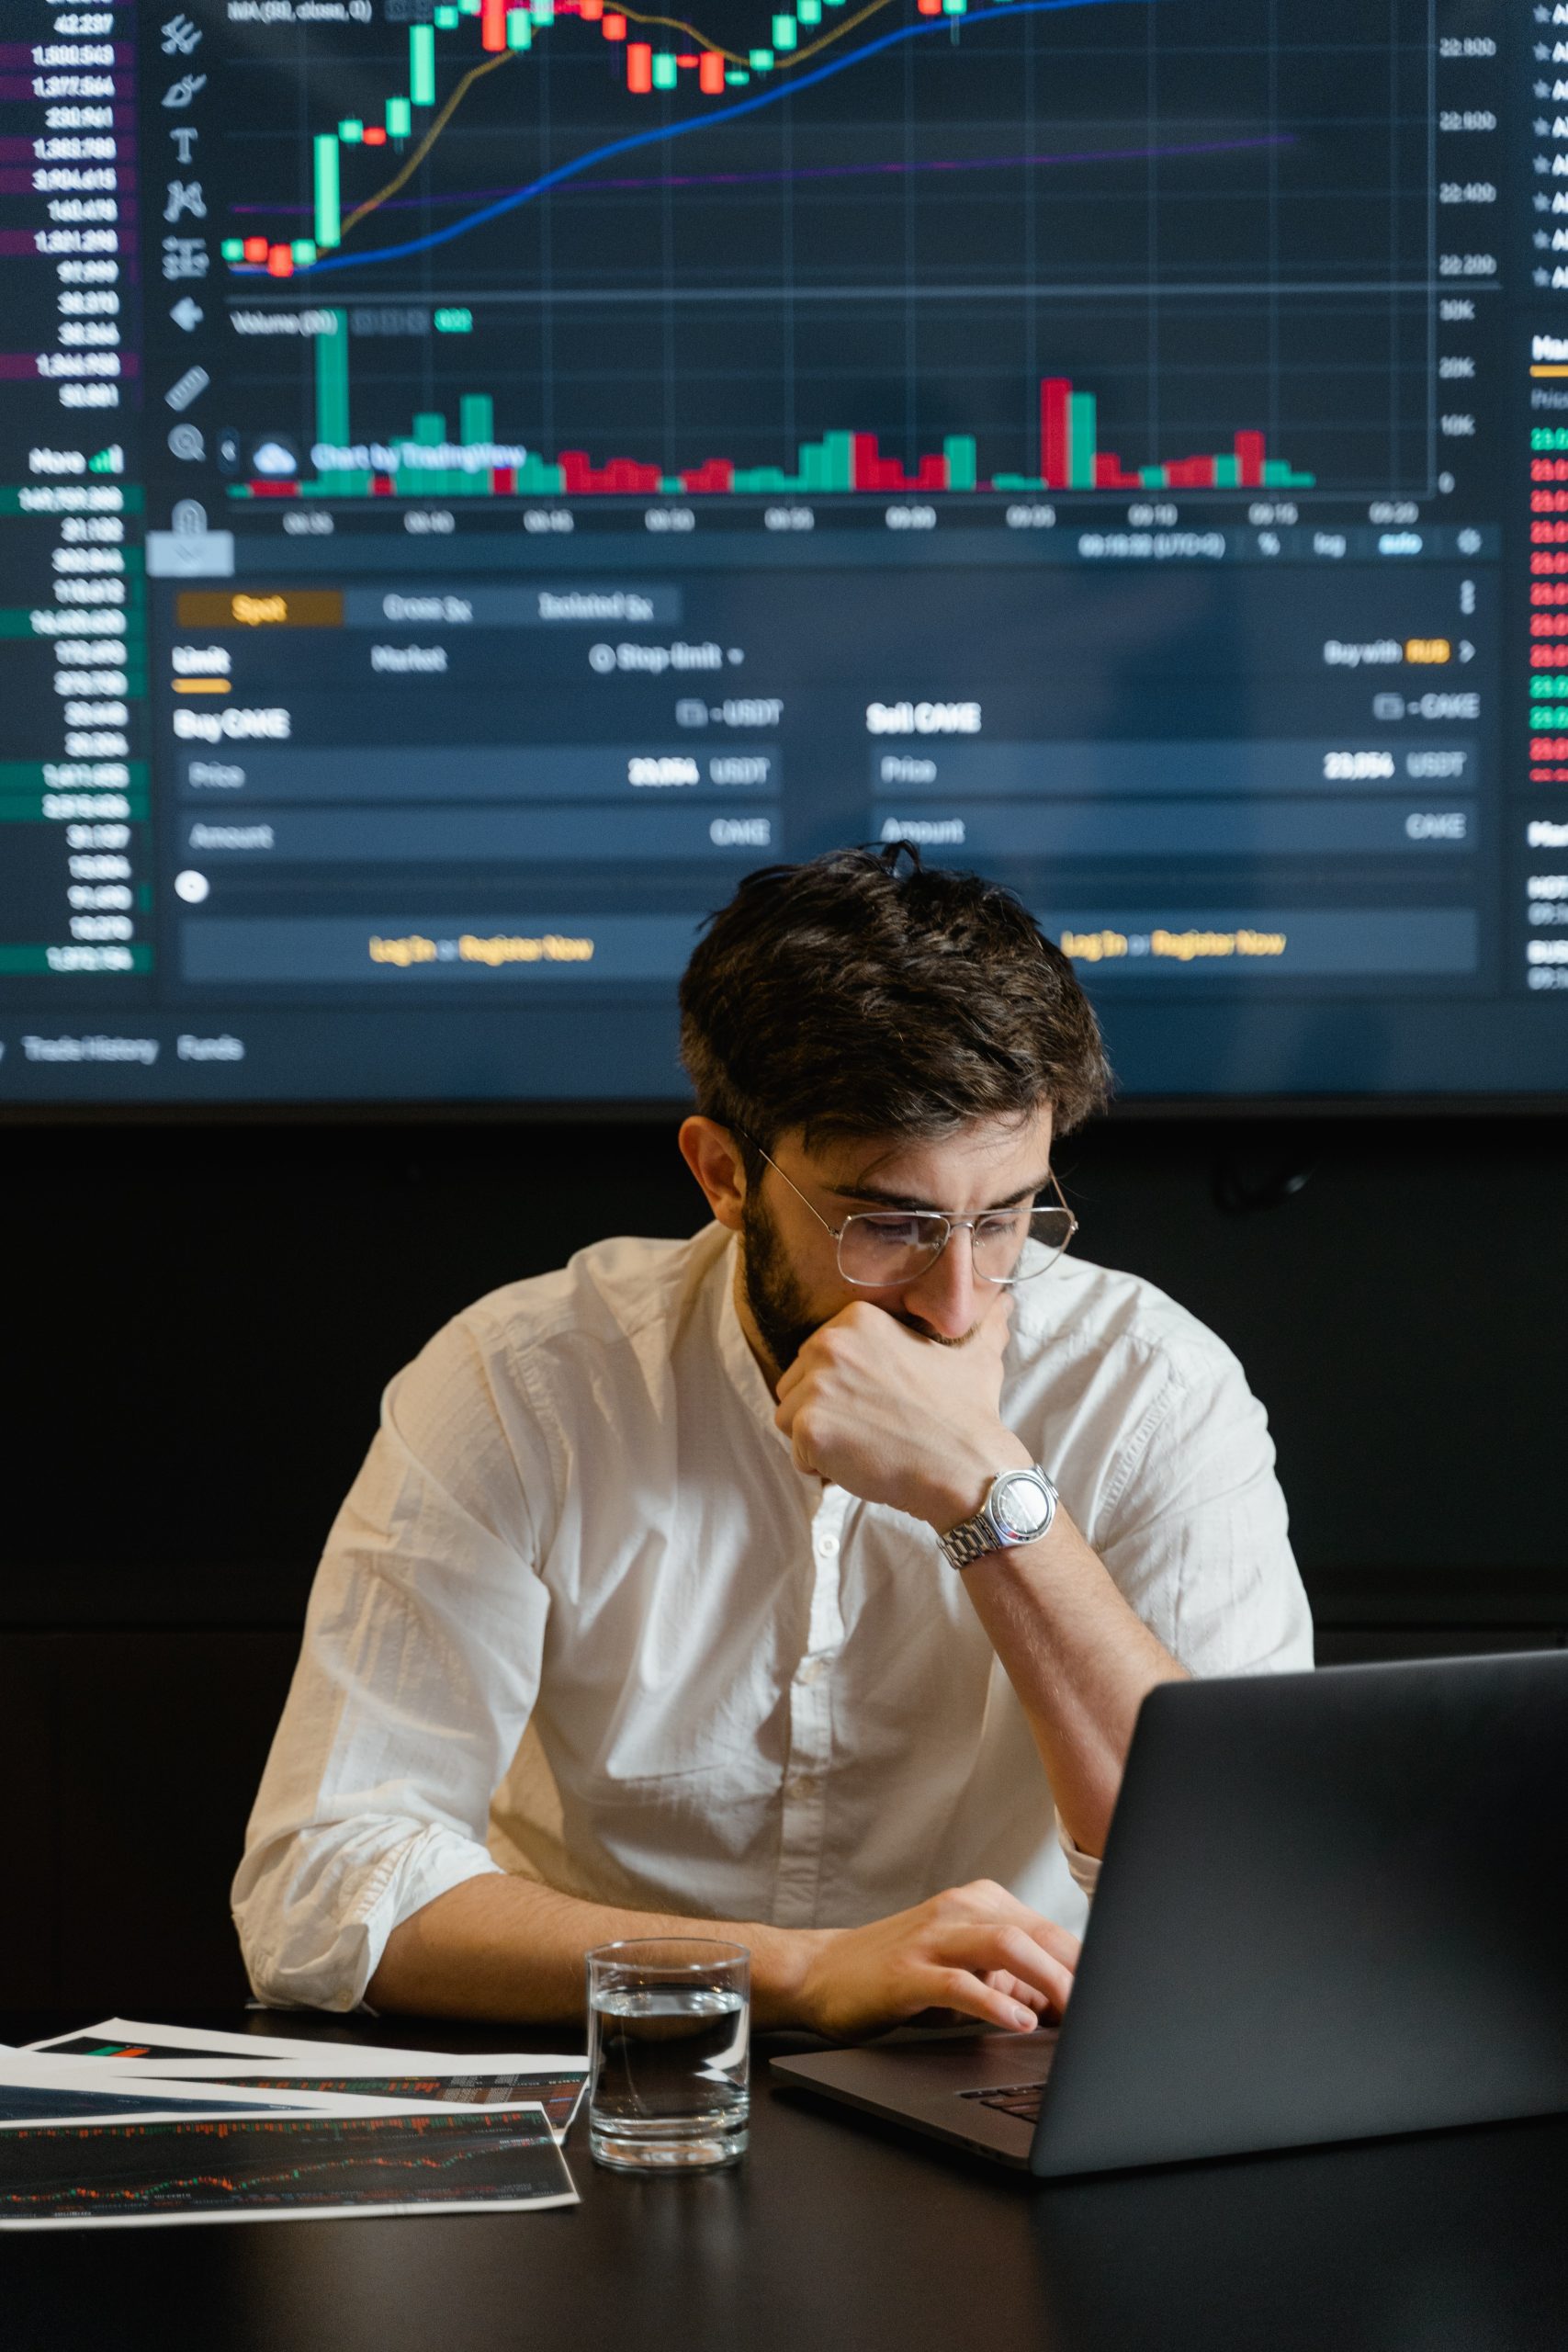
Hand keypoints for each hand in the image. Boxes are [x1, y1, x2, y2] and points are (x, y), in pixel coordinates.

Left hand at [773, 1292, 1026, 1528]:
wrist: (967, 1467)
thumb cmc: (968, 1414)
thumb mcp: (975, 1355)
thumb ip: (983, 1323)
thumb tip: (1005, 1301)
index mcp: (857, 1319)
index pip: (818, 1355)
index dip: (844, 1385)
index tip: (878, 1402)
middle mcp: (830, 1344)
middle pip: (797, 1383)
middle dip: (827, 1410)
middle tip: (872, 1427)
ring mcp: (816, 1387)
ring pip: (790, 1418)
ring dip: (821, 1439)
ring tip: (867, 1446)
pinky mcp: (809, 1429)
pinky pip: (796, 1454)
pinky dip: (822, 1468)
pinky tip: (861, 1464)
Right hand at [793, 1879, 1079, 2039]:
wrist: (822, 1973)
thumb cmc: (900, 1975)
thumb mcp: (964, 1970)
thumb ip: (1014, 1979)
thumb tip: (1072, 2007)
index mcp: (980, 1904)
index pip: (1049, 1931)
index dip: (1085, 1968)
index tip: (1113, 2000)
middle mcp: (959, 1909)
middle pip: (1037, 1932)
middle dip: (1077, 1974)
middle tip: (1104, 2013)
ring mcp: (931, 1936)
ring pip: (1006, 1943)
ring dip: (1048, 1979)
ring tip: (1073, 2013)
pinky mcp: (907, 1971)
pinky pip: (959, 1982)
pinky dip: (995, 2001)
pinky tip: (1019, 2021)